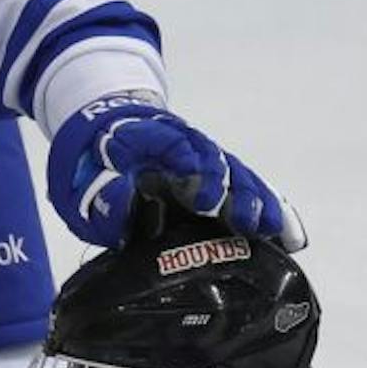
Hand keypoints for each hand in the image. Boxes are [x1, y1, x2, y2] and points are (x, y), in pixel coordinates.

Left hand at [46, 93, 305, 251]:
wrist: (100, 129)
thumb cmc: (85, 166)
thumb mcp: (75, 183)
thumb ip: (98, 196)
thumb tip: (123, 202)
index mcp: (143, 138)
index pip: (175, 146)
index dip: (196, 170)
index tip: (208, 199)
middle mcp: (182, 145)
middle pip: (217, 162)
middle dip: (236, 193)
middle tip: (249, 223)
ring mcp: (203, 158)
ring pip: (238, 176)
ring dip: (259, 203)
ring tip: (278, 233)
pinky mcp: (216, 177)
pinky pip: (247, 190)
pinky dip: (269, 210)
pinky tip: (291, 237)